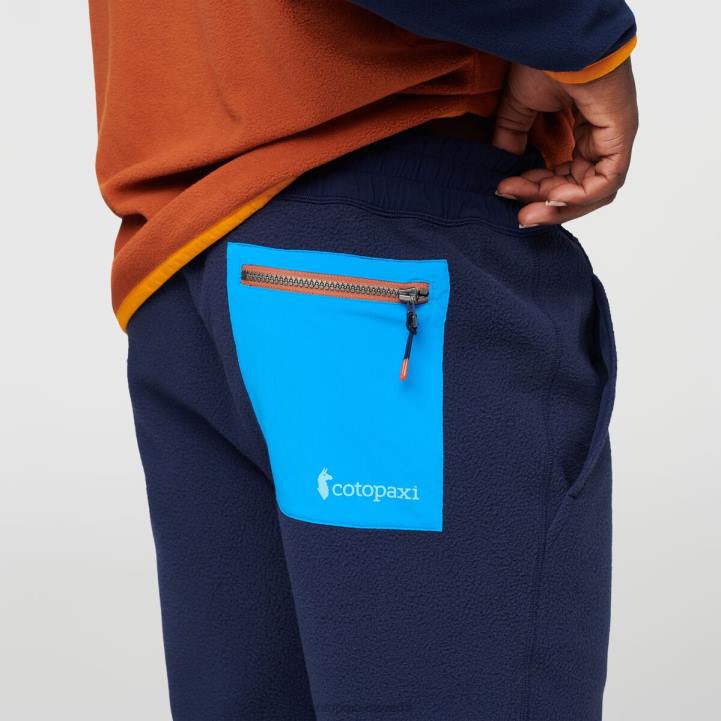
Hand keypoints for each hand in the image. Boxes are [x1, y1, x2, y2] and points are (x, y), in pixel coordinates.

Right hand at [492, 60, 637, 226]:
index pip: (564, 176)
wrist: (558, 42)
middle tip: (520, 215)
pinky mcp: (621, 137)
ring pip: (592, 192)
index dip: (535, 190)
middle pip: (578, 190)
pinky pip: (605, 182)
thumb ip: (512, 142)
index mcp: (583, 132)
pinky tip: (553, 196)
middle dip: (545, 205)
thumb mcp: (519, 112)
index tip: (506, 191)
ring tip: (530, 210)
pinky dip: (579, 195)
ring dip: (558, 206)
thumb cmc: (545, 61)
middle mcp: (601, 139)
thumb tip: (503, 173)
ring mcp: (614, 139)